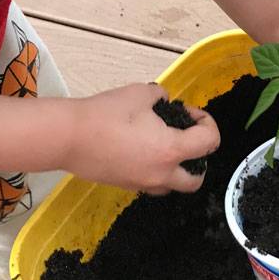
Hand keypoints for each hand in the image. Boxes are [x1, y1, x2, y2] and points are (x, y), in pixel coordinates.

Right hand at [68, 84, 218, 193]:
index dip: (207, 123)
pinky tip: (142, 152)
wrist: (69, 137)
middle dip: (200, 159)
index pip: (209, 142)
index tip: (191, 113)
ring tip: (165, 148)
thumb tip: (163, 101)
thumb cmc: (106, 113)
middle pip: (196, 179)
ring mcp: (142, 183)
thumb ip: (160, 96)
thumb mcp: (140, 93)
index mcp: (171, 149)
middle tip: (186, 138)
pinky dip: (156, 172)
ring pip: (172, 186)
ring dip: (177, 170)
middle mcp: (162, 173)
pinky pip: (150, 184)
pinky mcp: (125, 186)